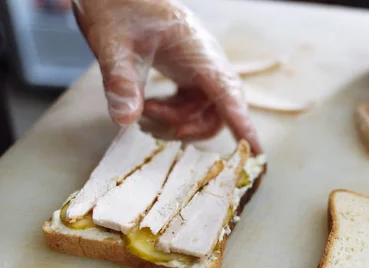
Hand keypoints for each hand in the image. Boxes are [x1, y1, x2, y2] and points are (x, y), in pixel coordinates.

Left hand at [73, 0, 261, 153]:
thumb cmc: (118, 8)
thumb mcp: (112, 44)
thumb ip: (121, 81)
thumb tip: (125, 120)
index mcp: (198, 51)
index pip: (227, 93)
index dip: (242, 125)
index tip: (256, 153)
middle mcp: (205, 62)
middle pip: (217, 111)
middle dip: (189, 127)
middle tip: (150, 122)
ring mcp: (197, 69)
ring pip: (201, 113)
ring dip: (173, 122)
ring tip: (141, 111)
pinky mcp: (186, 74)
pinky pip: (189, 106)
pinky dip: (169, 115)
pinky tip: (146, 108)